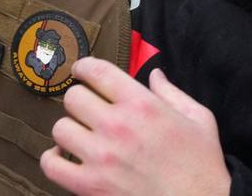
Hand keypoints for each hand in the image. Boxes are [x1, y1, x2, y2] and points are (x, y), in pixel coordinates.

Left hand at [41, 58, 231, 195]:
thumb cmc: (201, 164)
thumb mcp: (198, 118)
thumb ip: (172, 92)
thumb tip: (155, 74)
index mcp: (142, 104)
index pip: (97, 71)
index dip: (84, 67)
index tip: (82, 70)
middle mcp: (117, 126)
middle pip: (73, 97)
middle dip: (80, 98)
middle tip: (88, 107)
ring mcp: (100, 157)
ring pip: (60, 127)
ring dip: (69, 128)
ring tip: (80, 134)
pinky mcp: (89, 186)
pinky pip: (51, 165)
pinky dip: (52, 159)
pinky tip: (64, 157)